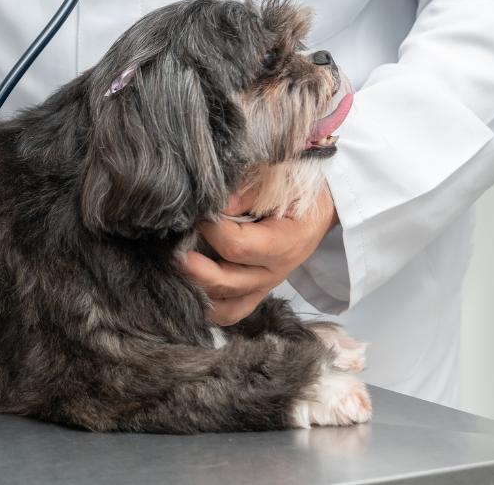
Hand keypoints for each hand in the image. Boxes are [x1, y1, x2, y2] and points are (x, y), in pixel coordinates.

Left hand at [182, 185, 338, 325]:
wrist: (320, 208)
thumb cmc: (300, 189)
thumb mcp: (283, 180)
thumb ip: (251, 192)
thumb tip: (219, 204)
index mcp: (285, 244)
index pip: (236, 246)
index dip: (210, 230)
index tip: (198, 212)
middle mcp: (274, 273)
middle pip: (225, 282)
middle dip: (192, 266)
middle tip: (173, 246)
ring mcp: (264, 287)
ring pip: (225, 307)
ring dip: (196, 291)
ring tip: (177, 268)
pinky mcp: (254, 292)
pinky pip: (230, 312)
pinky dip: (208, 305)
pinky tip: (189, 286)